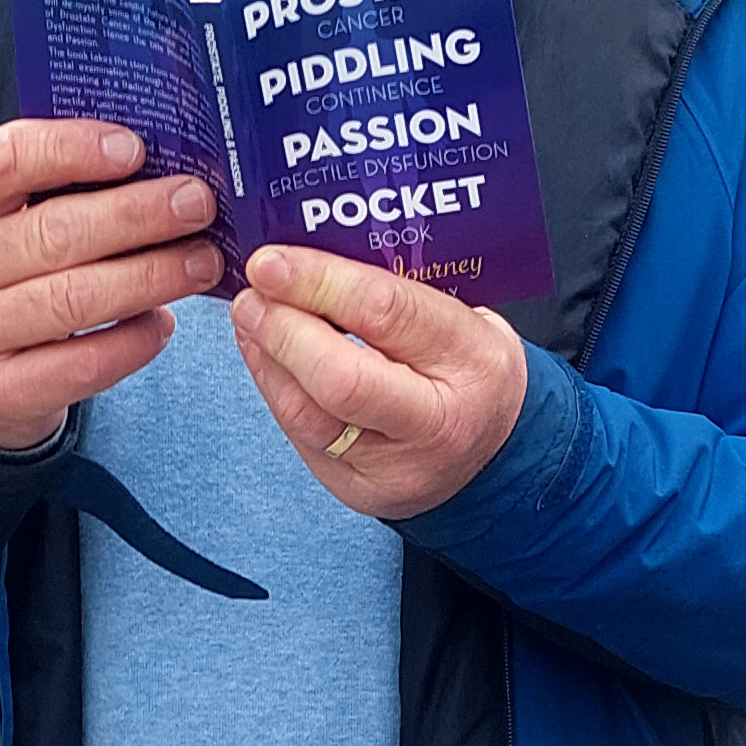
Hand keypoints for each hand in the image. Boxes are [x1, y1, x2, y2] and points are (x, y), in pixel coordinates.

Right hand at [0, 118, 221, 452]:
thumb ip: (54, 191)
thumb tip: (158, 169)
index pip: (5, 160)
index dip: (73, 148)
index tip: (134, 148)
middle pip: (54, 233)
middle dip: (139, 215)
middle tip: (196, 205)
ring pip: (75, 298)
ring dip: (151, 276)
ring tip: (202, 261)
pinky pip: (84, 363)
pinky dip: (136, 340)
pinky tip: (164, 322)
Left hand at [232, 244, 526, 517]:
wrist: (494, 451)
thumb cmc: (468, 368)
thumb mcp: (459, 315)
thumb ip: (394, 290)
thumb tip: (306, 255)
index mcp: (472, 361)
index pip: (386, 314)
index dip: (318, 283)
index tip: (272, 262)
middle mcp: (439, 423)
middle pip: (342, 380)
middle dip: (283, 330)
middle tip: (253, 294)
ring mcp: (397, 467)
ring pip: (308, 415)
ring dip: (267, 358)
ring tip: (251, 317)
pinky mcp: (358, 489)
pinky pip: (300, 437)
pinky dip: (274, 387)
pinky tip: (264, 354)